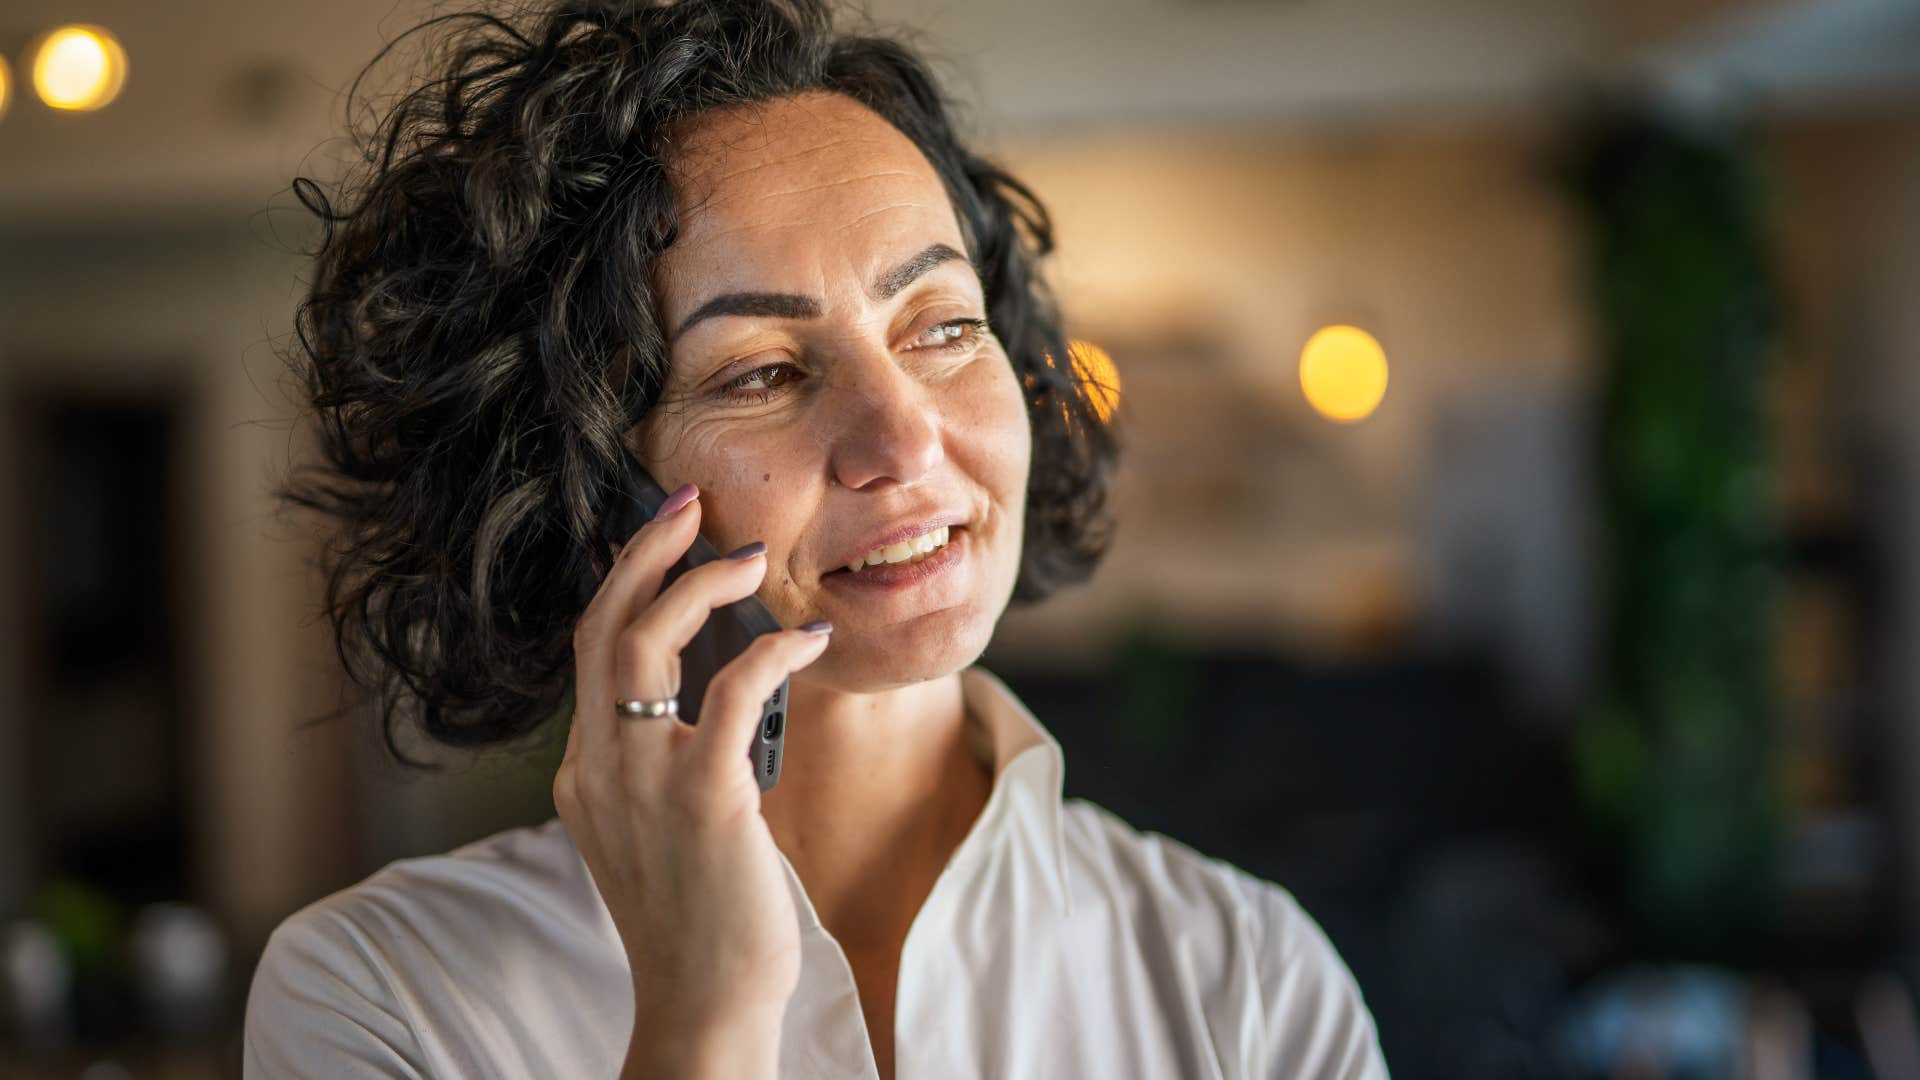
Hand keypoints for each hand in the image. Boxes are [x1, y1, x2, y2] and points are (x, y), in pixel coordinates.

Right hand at [556, 485, 828, 1030]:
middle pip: (599, 625)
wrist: (704, 1003)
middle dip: (642, 551)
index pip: (591, 649)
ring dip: (699, 583)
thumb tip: (702, 704)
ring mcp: (642, 782)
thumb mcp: (655, 831)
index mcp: (586, 772)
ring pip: (644, 640)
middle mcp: (598, 767)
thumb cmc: (700, 918)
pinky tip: (808, 638)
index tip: (667, 535)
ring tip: (750, 558)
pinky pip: (730, 691)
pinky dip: (771, 650)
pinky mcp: (703, 799)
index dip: (627, 581)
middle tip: (688, 503)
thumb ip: (656, 766)